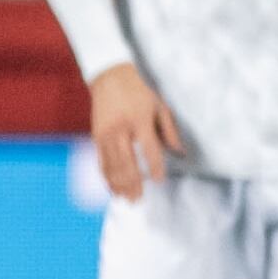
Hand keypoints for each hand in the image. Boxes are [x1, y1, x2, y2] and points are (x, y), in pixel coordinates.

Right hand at [89, 63, 182, 201]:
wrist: (110, 78)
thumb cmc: (139, 93)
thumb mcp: (159, 107)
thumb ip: (170, 131)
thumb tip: (181, 153)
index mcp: (140, 120)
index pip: (149, 149)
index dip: (155, 166)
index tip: (160, 181)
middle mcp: (121, 129)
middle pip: (127, 162)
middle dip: (133, 183)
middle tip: (139, 200)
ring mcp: (106, 133)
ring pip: (112, 165)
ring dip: (119, 184)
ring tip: (127, 199)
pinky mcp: (96, 136)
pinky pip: (101, 161)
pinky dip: (107, 177)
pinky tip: (112, 189)